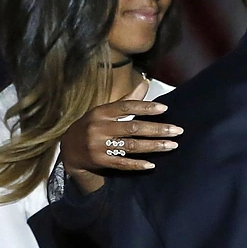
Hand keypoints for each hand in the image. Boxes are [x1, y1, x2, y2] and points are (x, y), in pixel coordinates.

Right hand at [60, 82, 182, 193]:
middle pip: (133, 128)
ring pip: (131, 146)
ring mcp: (100, 146)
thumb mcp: (105, 111)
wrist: (69, 150)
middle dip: (157, 129)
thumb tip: (146, 83)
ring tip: (172, 145)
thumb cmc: (93, 125)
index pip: (126, 107)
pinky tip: (152, 164)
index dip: (145, 107)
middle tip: (177, 130)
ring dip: (154, 146)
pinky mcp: (101, 162)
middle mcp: (100, 128)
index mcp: (101, 112)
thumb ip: (127, 100)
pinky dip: (137, 164)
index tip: (164, 109)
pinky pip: (122, 164)